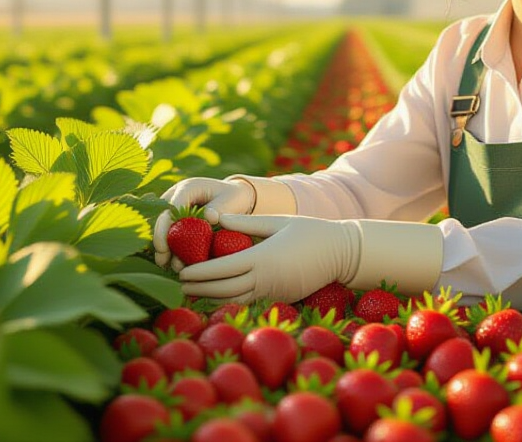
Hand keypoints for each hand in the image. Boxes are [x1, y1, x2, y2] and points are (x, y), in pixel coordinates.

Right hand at [153, 177, 255, 268]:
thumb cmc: (234, 198)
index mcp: (188, 188)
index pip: (172, 208)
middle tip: (162, 261)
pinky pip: (168, 236)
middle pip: (161, 219)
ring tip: (169, 267)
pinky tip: (172, 264)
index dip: (166, 228)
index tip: (165, 247)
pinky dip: (170, 250)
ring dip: (164, 248)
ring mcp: (172, 209)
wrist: (233, 197)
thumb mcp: (232, 200)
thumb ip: (220, 208)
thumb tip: (209, 217)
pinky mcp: (174, 220)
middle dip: (160, 241)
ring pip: (161, 229)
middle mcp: (175, 196)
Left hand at [177, 214, 360, 303]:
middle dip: (199, 288)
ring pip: (234, 301)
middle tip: (178, 285)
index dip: (200, 272)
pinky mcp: (280, 299)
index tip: (183, 271)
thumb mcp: (278, 221)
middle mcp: (266, 279)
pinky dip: (230, 302)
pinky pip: (249, 303)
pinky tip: (216, 298)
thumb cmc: (311, 232)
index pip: (223, 269)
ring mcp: (273, 293)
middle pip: (224, 289)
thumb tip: (216, 218)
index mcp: (263, 258)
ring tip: (191, 293)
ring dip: (211, 298)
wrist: (344, 254)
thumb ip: (247, 223)